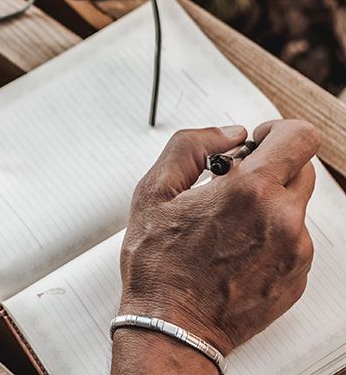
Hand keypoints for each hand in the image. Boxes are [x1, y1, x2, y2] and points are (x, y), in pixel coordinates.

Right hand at [114, 120, 318, 367]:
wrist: (173, 325)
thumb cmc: (160, 265)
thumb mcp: (154, 191)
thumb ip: (191, 146)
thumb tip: (228, 133)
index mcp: (249, 191)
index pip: (299, 137)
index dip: (277, 131)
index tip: (256, 142)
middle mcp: (282, 219)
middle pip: (301, 168)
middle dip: (269, 168)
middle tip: (231, 186)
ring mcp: (295, 250)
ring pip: (295, 206)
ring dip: (267, 204)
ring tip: (226, 225)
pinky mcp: (298, 275)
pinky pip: (293, 239)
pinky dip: (269, 235)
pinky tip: (234, 250)